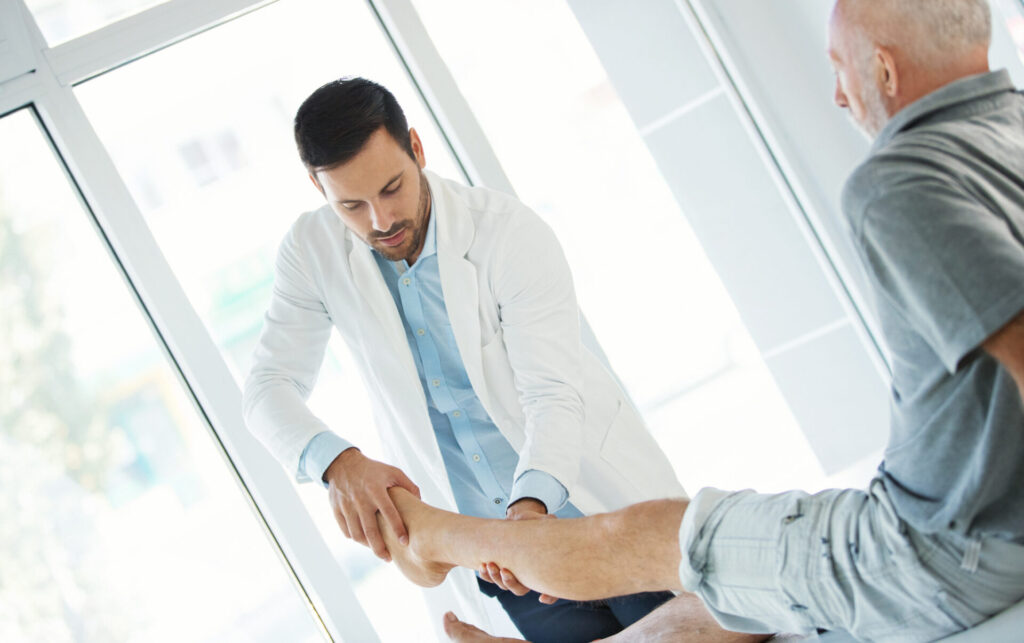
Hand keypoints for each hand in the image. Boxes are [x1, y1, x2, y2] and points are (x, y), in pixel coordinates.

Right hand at [324, 447, 420, 561]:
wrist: (343, 464)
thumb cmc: (373, 470)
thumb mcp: (393, 472)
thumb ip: (408, 486)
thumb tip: (421, 502)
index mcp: (376, 490)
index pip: (389, 513)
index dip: (397, 529)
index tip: (405, 542)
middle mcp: (361, 499)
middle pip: (370, 530)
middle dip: (380, 548)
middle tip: (388, 559)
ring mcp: (347, 505)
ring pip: (357, 534)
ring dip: (368, 546)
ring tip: (379, 551)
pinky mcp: (337, 509)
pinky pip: (346, 530)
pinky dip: (355, 538)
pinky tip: (365, 541)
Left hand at [477, 498, 557, 602]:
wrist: (518, 519)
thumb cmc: (534, 521)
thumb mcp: (544, 520)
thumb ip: (548, 523)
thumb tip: (550, 521)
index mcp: (542, 567)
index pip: (551, 588)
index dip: (550, 597)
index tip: (542, 598)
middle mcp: (528, 575)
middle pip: (520, 590)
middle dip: (510, 583)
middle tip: (504, 571)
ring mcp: (513, 574)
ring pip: (504, 586)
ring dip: (495, 579)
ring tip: (490, 565)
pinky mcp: (499, 569)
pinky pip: (491, 578)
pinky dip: (486, 575)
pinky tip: (483, 565)